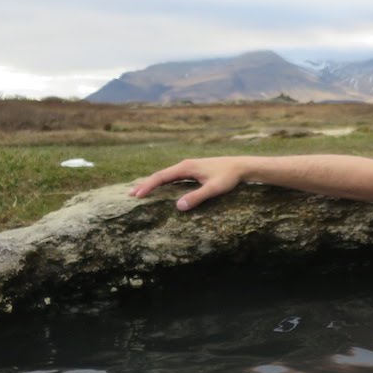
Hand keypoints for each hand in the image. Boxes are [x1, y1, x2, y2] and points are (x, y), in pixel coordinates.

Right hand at [129, 157, 244, 210]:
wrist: (241, 166)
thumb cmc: (229, 177)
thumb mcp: (213, 189)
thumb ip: (197, 197)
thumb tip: (178, 206)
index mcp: (186, 167)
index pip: (161, 177)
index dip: (148, 186)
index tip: (137, 195)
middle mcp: (185, 165)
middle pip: (161, 175)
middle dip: (146, 184)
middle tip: (132, 194)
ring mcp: (189, 167)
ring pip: (166, 175)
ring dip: (154, 183)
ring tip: (141, 192)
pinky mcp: (194, 170)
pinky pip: (174, 177)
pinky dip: (164, 182)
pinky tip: (162, 188)